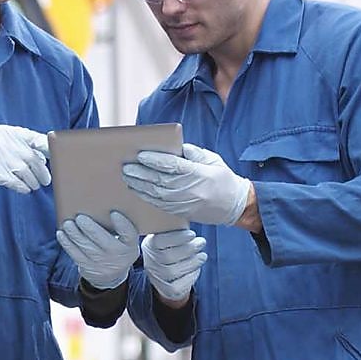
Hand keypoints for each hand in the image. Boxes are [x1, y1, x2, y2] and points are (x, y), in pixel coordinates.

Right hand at [0, 125, 50, 192]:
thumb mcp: (3, 138)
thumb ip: (23, 143)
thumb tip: (46, 156)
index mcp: (11, 132)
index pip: (37, 139)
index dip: (50, 148)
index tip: (59, 156)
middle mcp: (7, 143)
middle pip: (34, 159)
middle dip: (42, 172)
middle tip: (45, 179)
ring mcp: (1, 158)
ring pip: (27, 173)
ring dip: (33, 181)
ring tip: (33, 184)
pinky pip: (18, 183)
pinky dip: (24, 187)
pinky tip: (24, 188)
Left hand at [56, 210, 139, 288]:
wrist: (111, 276)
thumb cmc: (117, 248)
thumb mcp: (125, 241)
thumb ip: (119, 228)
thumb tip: (101, 206)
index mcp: (129, 245)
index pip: (129, 234)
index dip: (122, 224)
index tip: (114, 213)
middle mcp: (117, 256)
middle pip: (103, 241)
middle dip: (90, 229)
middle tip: (80, 217)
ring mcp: (102, 263)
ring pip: (86, 247)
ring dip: (75, 234)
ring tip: (68, 223)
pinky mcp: (87, 267)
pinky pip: (75, 254)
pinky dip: (67, 243)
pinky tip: (61, 233)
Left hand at [121, 143, 250, 224]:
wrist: (234, 206)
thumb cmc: (223, 179)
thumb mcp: (212, 160)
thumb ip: (193, 152)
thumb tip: (175, 147)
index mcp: (198, 174)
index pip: (172, 166)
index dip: (155, 160)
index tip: (140, 155)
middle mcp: (190, 190)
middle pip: (160, 181)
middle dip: (140, 173)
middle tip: (126, 166)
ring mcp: (184, 203)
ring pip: (156, 194)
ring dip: (139, 185)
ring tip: (127, 176)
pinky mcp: (180, 212)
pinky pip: (159, 204)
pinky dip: (145, 196)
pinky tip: (136, 189)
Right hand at [141, 229, 206, 304]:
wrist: (167, 276)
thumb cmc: (173, 248)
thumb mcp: (169, 236)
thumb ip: (176, 228)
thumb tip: (193, 212)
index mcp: (149, 245)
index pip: (159, 242)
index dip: (177, 238)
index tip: (192, 234)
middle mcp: (150, 262)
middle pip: (168, 257)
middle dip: (188, 249)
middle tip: (201, 242)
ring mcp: (157, 277)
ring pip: (174, 271)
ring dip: (192, 262)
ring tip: (202, 255)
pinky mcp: (167, 290)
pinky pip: (179, 285)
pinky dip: (191, 276)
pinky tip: (196, 269)